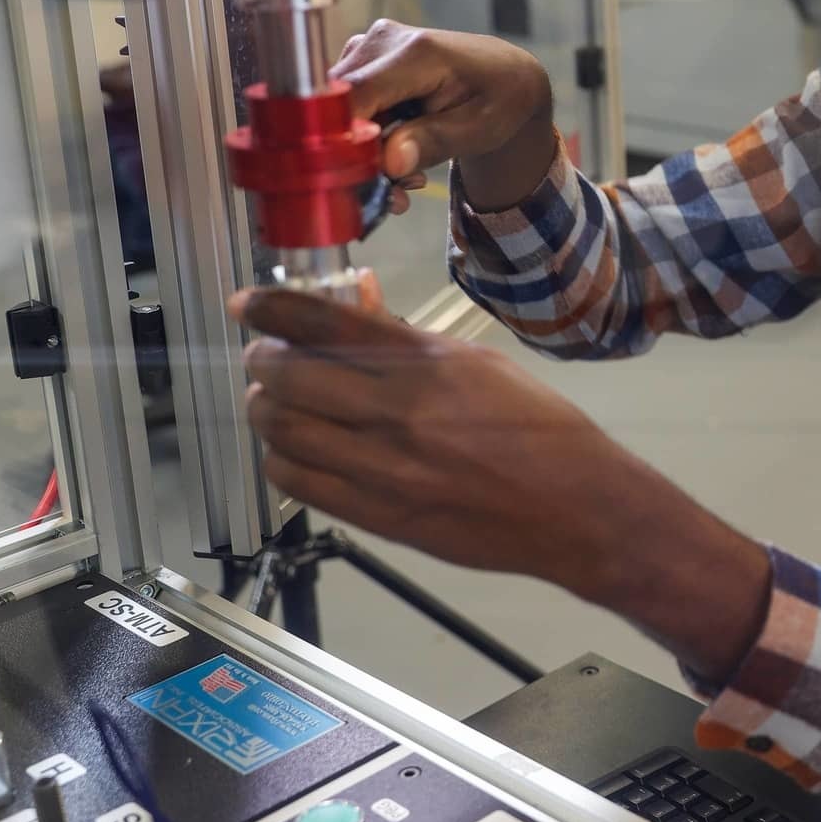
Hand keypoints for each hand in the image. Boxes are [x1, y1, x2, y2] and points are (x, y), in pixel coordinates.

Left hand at [230, 288, 772, 675]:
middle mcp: (399, 412)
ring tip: (273, 404)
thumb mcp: (479, 363)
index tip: (244, 303)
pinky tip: (294, 450)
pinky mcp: (379, 517)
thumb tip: (352, 309)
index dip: (269, 308)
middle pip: (287, 376)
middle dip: (262, 361)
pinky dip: (282, 460)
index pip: (322, 323)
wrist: (575, 508)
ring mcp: (385, 469)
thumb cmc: (539, 428)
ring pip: (282, 431)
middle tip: (263, 358)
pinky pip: (300, 483)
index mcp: (427, 364)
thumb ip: (409, 342)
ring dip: (265, 411)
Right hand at [334, 18, 557, 212]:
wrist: (506, 74)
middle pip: (340, 105)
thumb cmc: (499, 99)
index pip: (355, 95)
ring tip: (407, 177)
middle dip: (359, 156)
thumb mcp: (480, 129)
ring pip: (338, 109)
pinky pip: (345, 105)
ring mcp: (368, 47)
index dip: (346, 139)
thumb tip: (390, 162)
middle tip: (398, 193)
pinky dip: (365, 137)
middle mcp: (383, 41)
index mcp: (418, 53)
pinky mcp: (361, 60)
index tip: (363, 179)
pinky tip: (398, 154)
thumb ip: (434, 142)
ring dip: (364, 151)